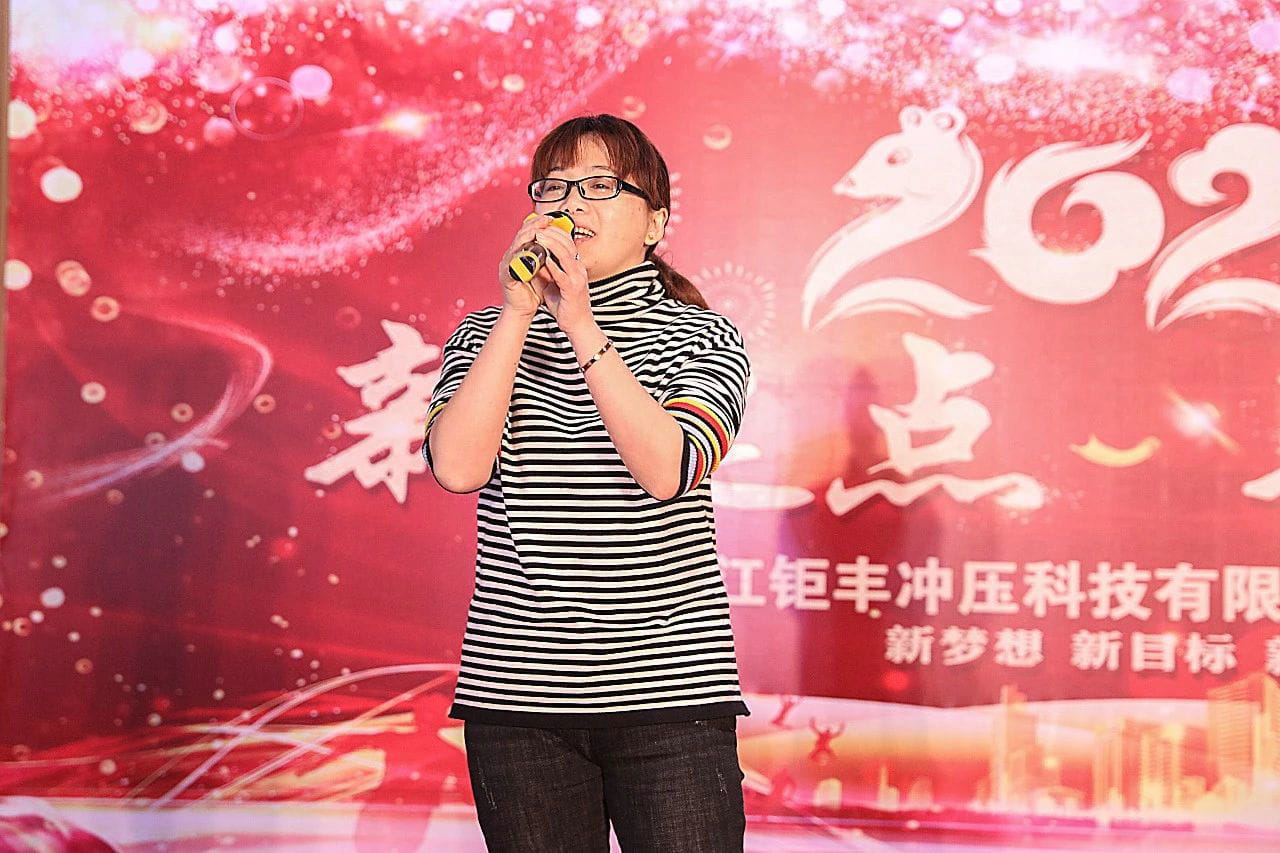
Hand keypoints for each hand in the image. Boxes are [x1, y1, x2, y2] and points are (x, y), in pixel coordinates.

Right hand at [497, 215, 553, 317]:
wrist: (524, 309)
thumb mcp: (544, 269)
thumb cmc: (534, 290)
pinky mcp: (506, 275)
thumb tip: (562, 244)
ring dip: (528, 236)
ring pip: (516, 244)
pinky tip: (531, 250)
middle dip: (534, 225)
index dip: (538, 223)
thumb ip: (548, 257)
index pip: (528, 232)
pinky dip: (523, 255)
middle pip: (521, 234)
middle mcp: (512, 255)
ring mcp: (507, 264)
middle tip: (546, 219)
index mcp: (521, 253)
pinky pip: (513, 262)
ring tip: (539, 229)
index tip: (551, 218)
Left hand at [529, 219, 592, 333]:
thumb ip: (548, 272)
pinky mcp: (573, 289)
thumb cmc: (567, 306)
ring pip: (565, 255)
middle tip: (539, 227)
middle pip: (567, 244)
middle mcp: (578, 270)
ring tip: (539, 236)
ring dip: (551, 244)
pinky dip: (553, 265)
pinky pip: (562, 274)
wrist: (578, 325)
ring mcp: (577, 279)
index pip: (568, 243)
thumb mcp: (555, 284)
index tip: (542, 226)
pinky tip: (543, 259)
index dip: (556, 232)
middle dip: (552, 233)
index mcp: (575, 267)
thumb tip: (537, 262)